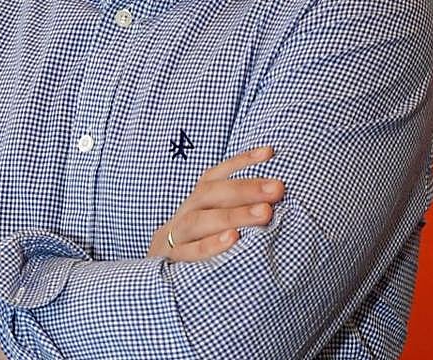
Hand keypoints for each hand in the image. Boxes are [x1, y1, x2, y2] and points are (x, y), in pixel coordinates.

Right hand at [148, 145, 283, 261]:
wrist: (154, 281)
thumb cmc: (196, 247)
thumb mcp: (210, 223)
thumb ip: (234, 209)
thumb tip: (275, 195)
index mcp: (196, 202)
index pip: (216, 175)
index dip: (241, 161)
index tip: (270, 152)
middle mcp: (185, 213)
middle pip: (211, 193)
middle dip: (246, 189)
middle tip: (278, 188)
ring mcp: (176, 237)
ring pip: (200, 219)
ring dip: (233, 215)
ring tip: (264, 213)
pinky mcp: (171, 262)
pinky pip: (190, 252)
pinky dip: (211, 245)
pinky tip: (234, 240)